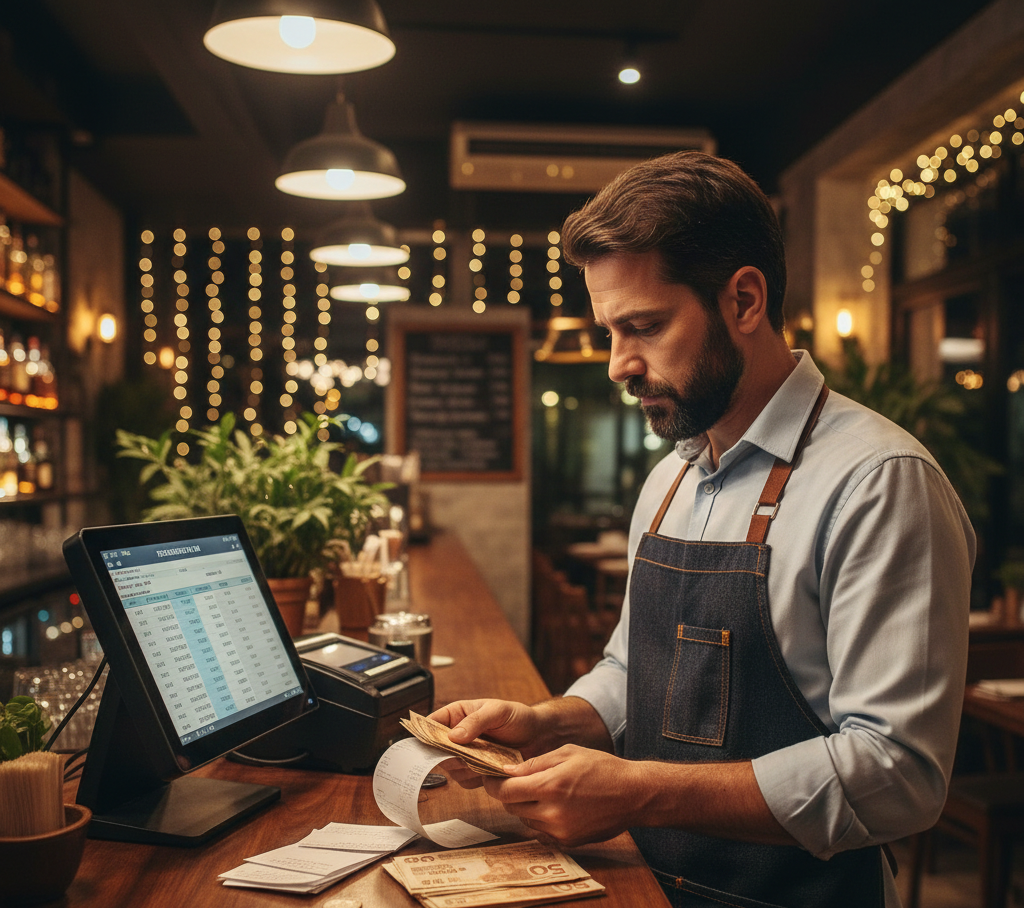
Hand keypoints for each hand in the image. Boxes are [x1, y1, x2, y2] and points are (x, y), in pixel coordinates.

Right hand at [429, 699, 542, 788]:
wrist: (539, 737)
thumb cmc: (518, 717)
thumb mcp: (497, 711)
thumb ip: (476, 721)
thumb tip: (454, 736)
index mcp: (457, 714)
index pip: (431, 723)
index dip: (425, 734)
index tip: (425, 744)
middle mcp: (458, 736)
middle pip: (436, 750)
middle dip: (445, 755)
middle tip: (460, 755)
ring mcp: (465, 755)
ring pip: (449, 767)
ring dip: (463, 767)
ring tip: (482, 759)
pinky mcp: (476, 772)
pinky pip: (465, 781)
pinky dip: (475, 778)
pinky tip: (489, 770)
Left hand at [482, 744, 642, 847]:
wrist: (632, 794)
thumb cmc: (602, 768)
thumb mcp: (568, 753)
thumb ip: (535, 764)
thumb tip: (508, 771)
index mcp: (550, 785)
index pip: (505, 791)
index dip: (492, 784)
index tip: (490, 778)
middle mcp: (551, 812)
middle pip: (512, 807)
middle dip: (509, 794)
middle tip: (516, 782)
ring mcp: (559, 830)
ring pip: (525, 819)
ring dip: (526, 806)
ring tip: (542, 792)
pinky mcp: (567, 841)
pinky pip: (541, 831)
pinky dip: (541, 819)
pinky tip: (555, 805)